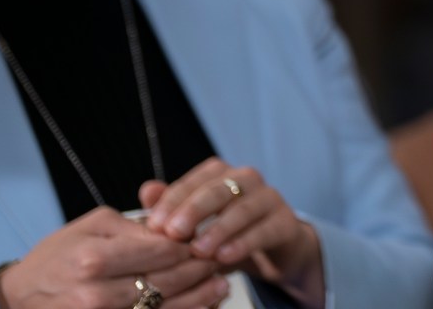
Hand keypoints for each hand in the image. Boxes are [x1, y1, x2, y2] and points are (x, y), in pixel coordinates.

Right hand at [0, 206, 231, 308]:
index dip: (189, 247)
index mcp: (95, 258)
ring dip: (195, 299)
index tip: (208, 240)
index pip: (160, 252)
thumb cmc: (57, 254)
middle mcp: (97, 292)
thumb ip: (135, 227)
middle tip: (220, 262)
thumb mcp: (91, 225)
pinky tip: (197, 306)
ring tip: (218, 287)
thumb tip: (173, 232)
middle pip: (164, 283)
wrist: (19, 296)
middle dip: (198, 272)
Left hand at [141, 158, 323, 305]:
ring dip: (219, 229)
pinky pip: (265, 230)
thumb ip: (173, 208)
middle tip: (174, 233)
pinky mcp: (285, 223)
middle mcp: (247, 179)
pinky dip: (244, 243)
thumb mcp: (197, 224)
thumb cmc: (226, 232)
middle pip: (220, 189)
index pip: (195, 180)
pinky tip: (225, 257)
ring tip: (199, 251)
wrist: (272, 250)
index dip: (173, 201)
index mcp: (221, 174)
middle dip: (194, 210)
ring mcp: (269, 199)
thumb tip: (147, 190)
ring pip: (244, 208)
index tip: (154, 225)